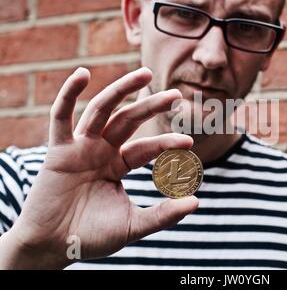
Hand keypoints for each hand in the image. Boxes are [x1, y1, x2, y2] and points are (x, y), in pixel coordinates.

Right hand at [0, 67, 197, 268]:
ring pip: (101, 110)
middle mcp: (101, 151)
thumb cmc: (91, 237)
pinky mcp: (58, 150)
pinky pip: (60, 117)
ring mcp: (80, 148)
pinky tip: (82, 74)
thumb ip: (164, 214)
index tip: (189, 142)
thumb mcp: (133, 224)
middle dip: (151, 105)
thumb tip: (197, 201)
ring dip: (121, 90)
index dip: (166, 142)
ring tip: (144, 73)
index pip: (146, 147)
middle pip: (128, 120)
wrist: (53, 249)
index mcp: (118, 165)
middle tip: (176, 94)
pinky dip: (69, 94)